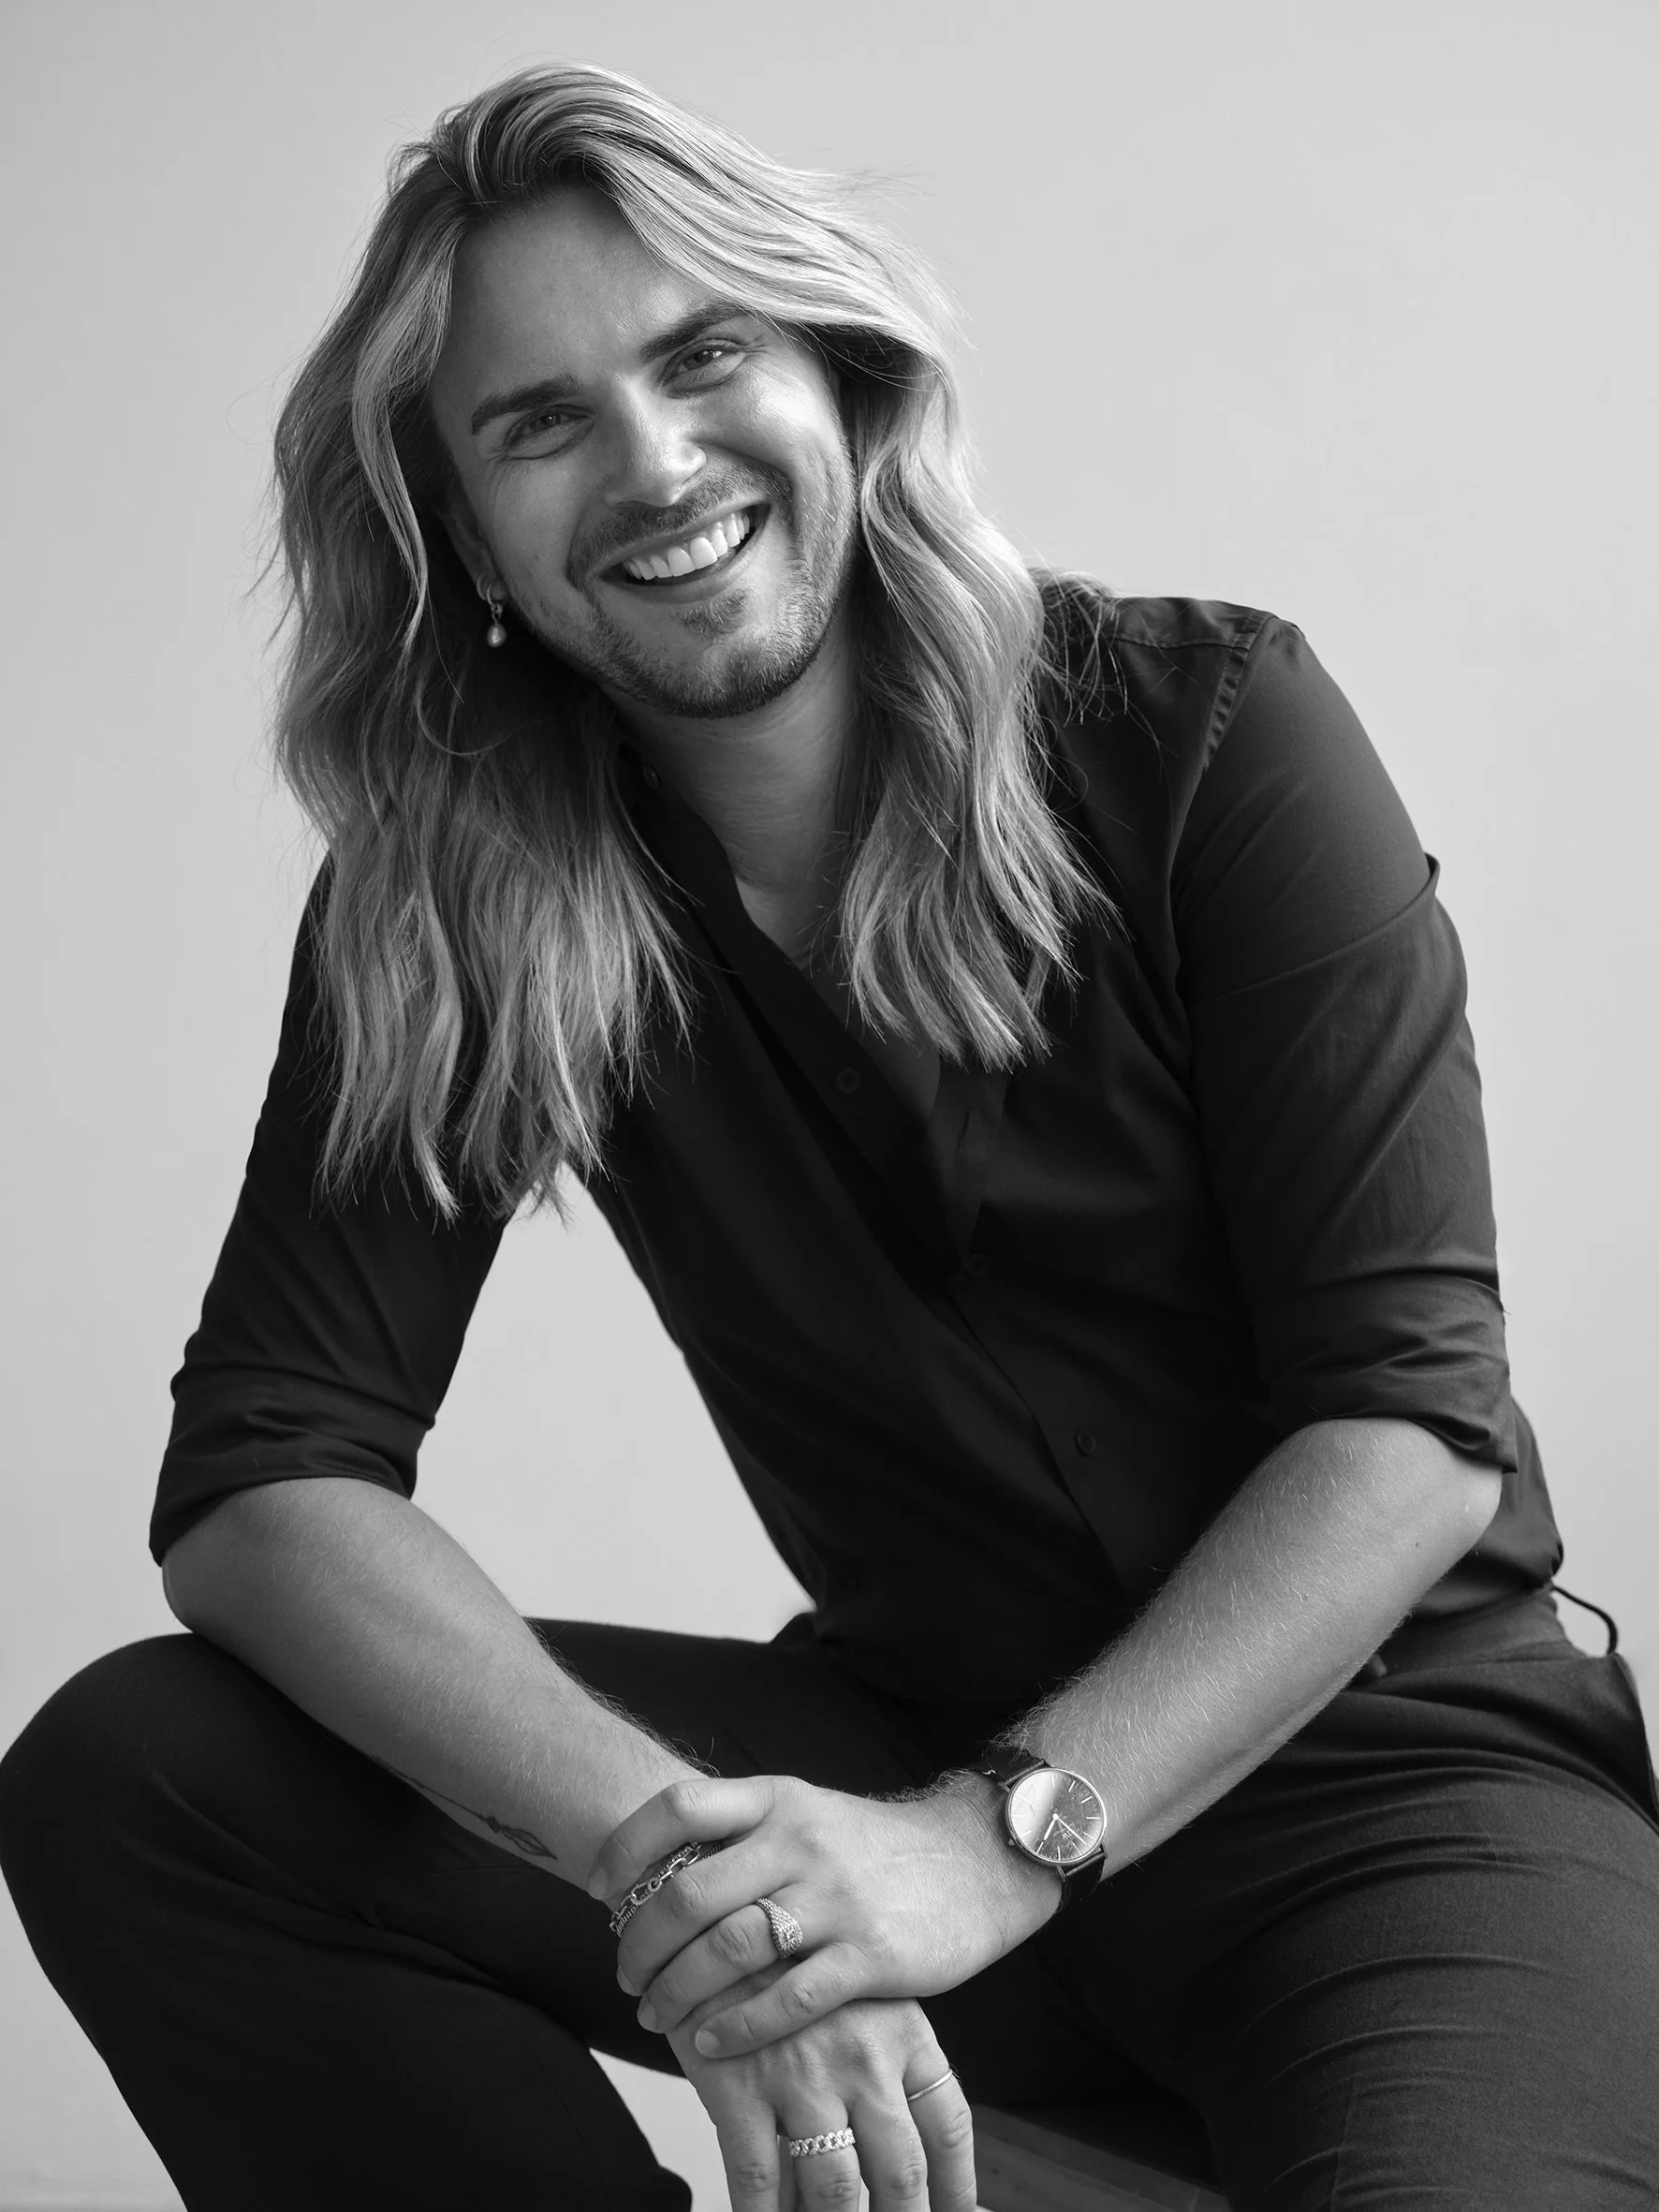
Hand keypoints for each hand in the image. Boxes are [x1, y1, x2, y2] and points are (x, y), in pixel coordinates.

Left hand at [589, 1772, 1057, 2056]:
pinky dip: (736, 2028)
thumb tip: (658, 1867)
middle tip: (625, 1973)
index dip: (625, 1848)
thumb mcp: (809, 1813)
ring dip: (676, 1991)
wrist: (977, 1860)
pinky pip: (785, 1999)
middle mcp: (799, 1841)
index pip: (678, 1808)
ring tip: (656, 2014)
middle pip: (688, 1892)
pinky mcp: (868, 1954)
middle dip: (639, 1944)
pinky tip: (711, 2044)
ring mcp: (834, 1898)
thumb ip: (745, 1834)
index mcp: (778, 1799)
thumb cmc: (876, 1846)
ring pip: (727, 1949)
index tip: (598, 1888)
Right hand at [669, 1972, 975, 2211]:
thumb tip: (915, 2152)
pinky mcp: (740, 2087)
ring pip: (836, 2189)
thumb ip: (891, 2062)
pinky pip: (760, 2180)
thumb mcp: (860, 1992)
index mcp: (904, 2030)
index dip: (957, 2188)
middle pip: (901, 2171)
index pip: (948, 2125)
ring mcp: (802, 2075)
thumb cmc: (792, 1959)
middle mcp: (863, 2057)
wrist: (712, 1912)